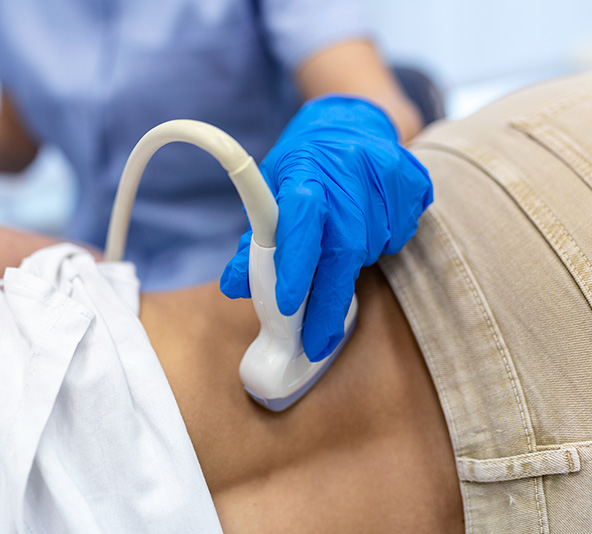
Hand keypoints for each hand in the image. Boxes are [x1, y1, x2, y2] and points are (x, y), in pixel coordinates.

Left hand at [221, 95, 432, 360]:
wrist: (349, 120)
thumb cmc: (303, 164)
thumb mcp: (270, 190)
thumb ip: (253, 240)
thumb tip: (233, 286)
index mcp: (303, 171)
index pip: (300, 221)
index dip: (295, 265)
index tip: (288, 306)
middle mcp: (346, 166)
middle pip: (343, 247)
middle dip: (329, 300)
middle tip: (317, 338)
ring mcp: (385, 169)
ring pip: (374, 245)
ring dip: (353, 262)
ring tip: (340, 244)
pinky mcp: (414, 177)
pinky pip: (401, 233)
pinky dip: (384, 242)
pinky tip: (369, 224)